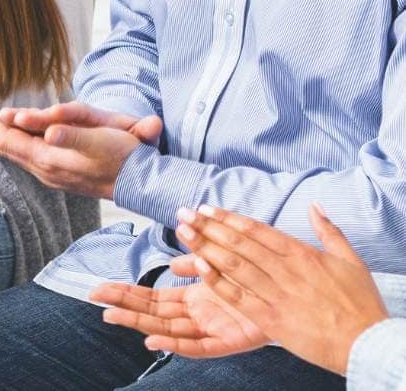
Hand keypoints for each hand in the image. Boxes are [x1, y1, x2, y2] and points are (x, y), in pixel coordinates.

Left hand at [0, 99, 155, 198]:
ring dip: (3, 133)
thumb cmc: (121, 157)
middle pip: (6, 146)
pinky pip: (29, 156)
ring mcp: (51, 174)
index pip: (6, 140)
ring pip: (17, 151)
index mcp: (47, 159)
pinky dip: (18, 142)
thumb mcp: (99, 141)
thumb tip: (49, 130)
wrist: (141, 185)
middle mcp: (44, 169)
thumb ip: (72, 135)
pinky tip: (18, 134)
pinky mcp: (60, 174)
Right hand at [91, 273, 266, 358]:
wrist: (305, 299)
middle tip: (96, 299)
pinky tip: (155, 340)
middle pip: (154, 312)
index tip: (102, 287)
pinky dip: (176, 345)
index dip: (128, 293)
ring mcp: (212, 329)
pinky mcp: (231, 342)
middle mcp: (200, 315)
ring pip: (168, 328)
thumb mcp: (226, 262)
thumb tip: (177, 260)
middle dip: (124, 306)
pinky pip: (199, 347)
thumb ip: (199, 258)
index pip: (154, 297)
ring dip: (139, 323)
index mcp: (197, 298)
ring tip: (111, 316)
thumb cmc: (265, 279)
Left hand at [168, 203, 387, 374]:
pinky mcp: (271, 319)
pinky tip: (197, 267)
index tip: (206, 209)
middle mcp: (285, 270)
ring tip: (182, 233)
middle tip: (183, 213)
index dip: (228, 218)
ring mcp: (276, 294)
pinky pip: (237, 296)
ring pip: (234, 264)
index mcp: (302, 254)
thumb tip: (314, 206)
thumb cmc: (360, 304)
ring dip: (204, 246)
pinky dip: (216, 281)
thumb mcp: (351, 261)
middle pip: (239, 242)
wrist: (367, 343)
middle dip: (207, 226)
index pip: (257, 229)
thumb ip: (329, 231)